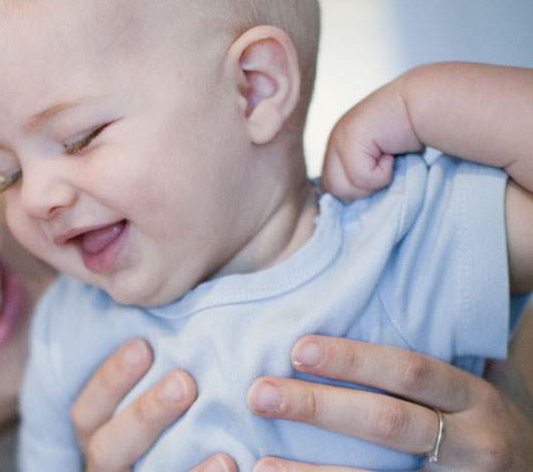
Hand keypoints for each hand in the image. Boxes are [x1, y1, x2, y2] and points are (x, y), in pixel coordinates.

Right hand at [71, 339, 237, 471]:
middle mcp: (106, 466)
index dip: (110, 378)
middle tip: (184, 382)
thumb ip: (156, 369)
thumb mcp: (147, 397)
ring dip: (183, 466)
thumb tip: (181, 315)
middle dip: (145, 413)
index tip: (144, 345)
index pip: (85, 410)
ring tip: (224, 454)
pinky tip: (230, 466)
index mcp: (96, 435)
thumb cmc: (169, 423)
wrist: (183, 459)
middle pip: (108, 447)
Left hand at [247, 335, 532, 470]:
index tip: (298, 349)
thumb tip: (387, 294)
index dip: (354, 360)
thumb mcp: (484, 387)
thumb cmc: (490, 426)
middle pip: (385, 422)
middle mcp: (469, 444)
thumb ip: (445, 353)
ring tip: (259, 464)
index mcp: (475, 400)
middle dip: (317, 408)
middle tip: (259, 394)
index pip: (410, 372)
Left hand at [322, 77, 420, 200]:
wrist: (425, 104)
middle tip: (383, 168)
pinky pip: (362, 177)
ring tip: (387, 159)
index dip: (353, 191)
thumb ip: (362, 173)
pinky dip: (383, 173)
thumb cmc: (411, 133)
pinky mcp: (350, 139)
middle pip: (332, 190)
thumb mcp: (380, 158)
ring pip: (343, 187)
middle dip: (362, 189)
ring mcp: (338, 138)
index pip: (329, 186)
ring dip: (372, 182)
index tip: (375, 181)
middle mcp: (334, 141)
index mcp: (337, 146)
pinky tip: (392, 153)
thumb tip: (354, 202)